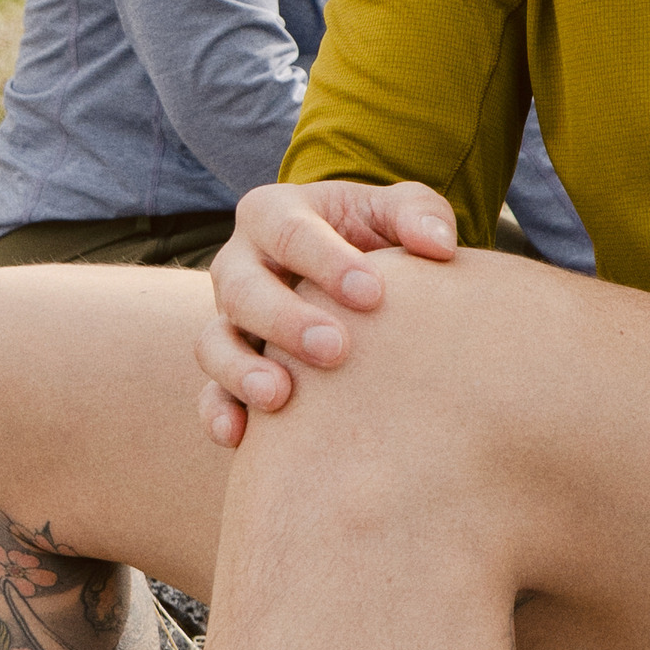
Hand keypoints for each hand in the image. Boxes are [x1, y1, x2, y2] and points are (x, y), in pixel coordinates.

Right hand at [196, 175, 462, 446]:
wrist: (354, 282)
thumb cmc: (374, 238)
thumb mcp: (393, 212)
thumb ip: (419, 214)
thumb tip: (439, 246)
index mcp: (272, 214)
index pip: (289, 232)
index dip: (326, 262)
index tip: (374, 294)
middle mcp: (238, 265)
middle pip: (242, 290)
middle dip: (285, 320)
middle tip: (336, 349)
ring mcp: (228, 321)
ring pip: (214, 343)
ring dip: (242, 371)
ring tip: (279, 397)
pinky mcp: (227, 369)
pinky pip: (209, 394)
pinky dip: (219, 414)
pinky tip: (239, 437)